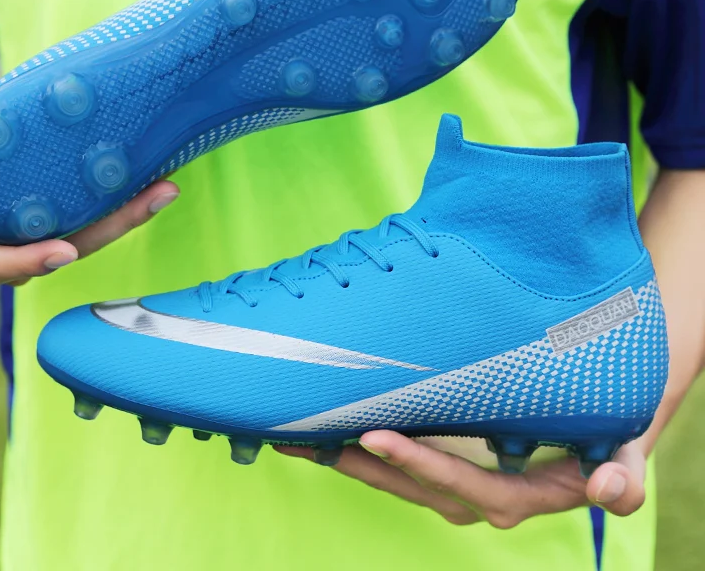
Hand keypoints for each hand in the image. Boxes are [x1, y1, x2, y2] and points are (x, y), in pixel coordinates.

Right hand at [0, 73, 179, 285]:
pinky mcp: (32, 237)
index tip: (63, 251)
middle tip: (159, 194)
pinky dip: (108, 212)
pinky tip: (141, 185)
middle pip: (57, 254)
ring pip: (74, 244)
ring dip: (121, 220)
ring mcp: (14, 248)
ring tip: (164, 187)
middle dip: (112, 228)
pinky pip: (74, 230)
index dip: (25, 261)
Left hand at [277, 431, 646, 527]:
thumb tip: (609, 493)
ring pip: (395, 477)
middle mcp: (477, 498)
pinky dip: (362, 448)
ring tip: (299, 434)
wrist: (597, 440)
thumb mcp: (624, 458)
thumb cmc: (606, 442)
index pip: (459, 482)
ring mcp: (457, 484)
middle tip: (304, 436)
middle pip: (409, 484)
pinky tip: (330, 427)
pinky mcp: (446, 467)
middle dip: (357, 462)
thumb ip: (623, 480)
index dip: (418, 462)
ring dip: (347, 457)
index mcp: (515, 496)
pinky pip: (399, 462)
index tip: (374, 435)